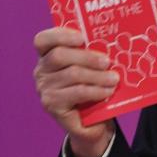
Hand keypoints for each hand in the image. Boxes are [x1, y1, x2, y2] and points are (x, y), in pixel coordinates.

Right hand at [33, 27, 115, 156]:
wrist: (92, 120)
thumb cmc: (92, 85)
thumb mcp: (92, 67)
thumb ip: (94, 52)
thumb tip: (112, 41)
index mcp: (48, 55)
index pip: (43, 40)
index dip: (60, 35)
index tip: (82, 37)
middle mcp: (41, 70)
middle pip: (59, 55)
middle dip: (87, 57)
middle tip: (107, 62)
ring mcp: (45, 88)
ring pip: (72, 74)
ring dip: (97, 76)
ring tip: (114, 79)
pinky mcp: (51, 104)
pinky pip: (76, 92)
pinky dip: (96, 90)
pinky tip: (108, 91)